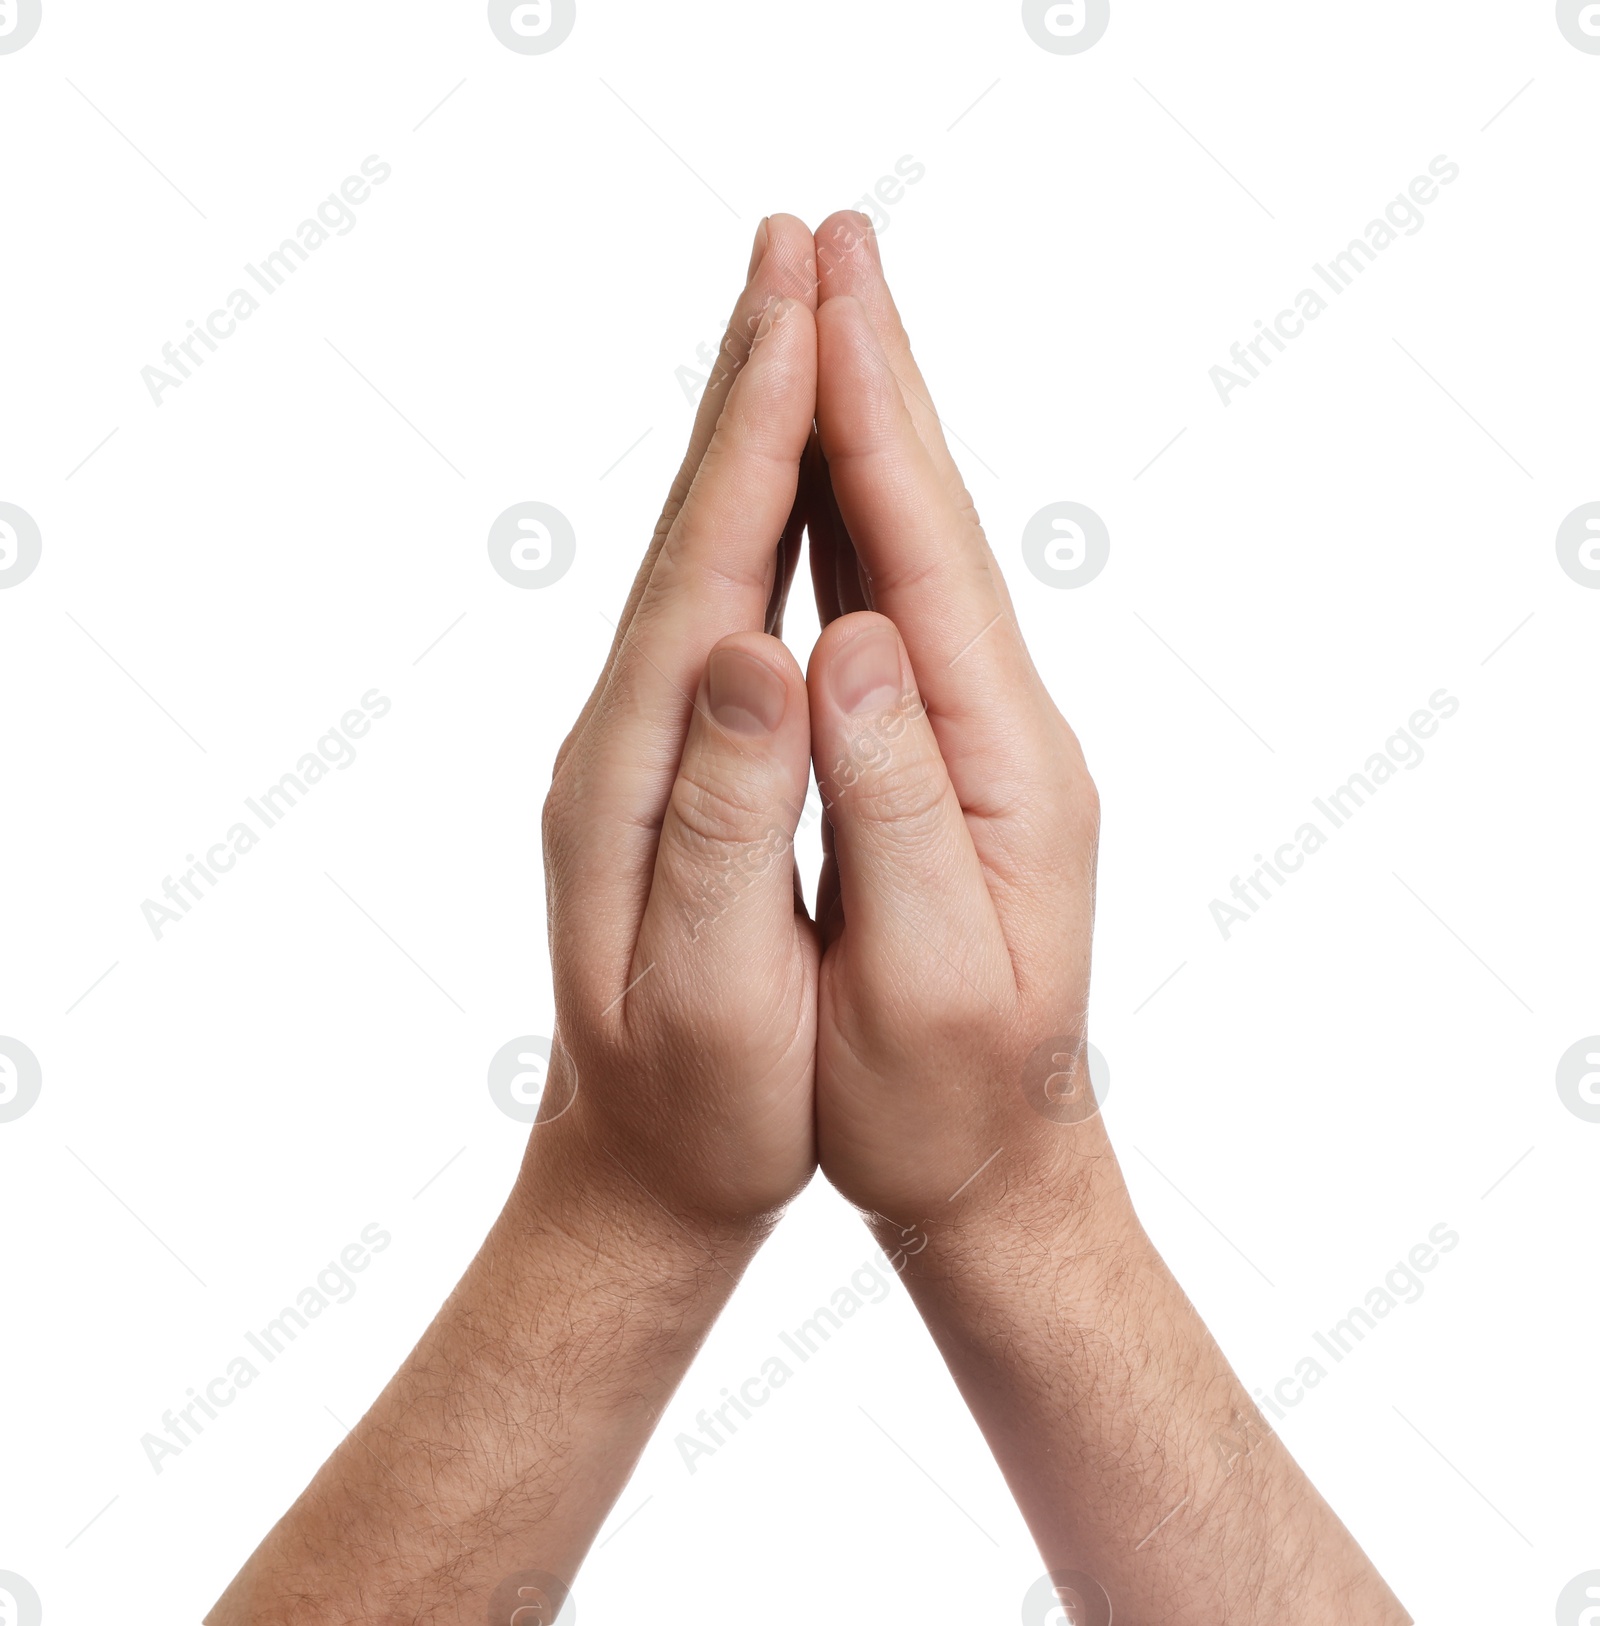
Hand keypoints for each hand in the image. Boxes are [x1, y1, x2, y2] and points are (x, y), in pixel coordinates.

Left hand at [206, 216, 826, 1622]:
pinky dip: (754, 520)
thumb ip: (720, 819)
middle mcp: (625, 730)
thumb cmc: (702, 1102)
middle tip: (796, 247)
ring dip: (749, 434)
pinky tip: (784, 483)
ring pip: (704, 554)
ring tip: (796, 325)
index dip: (759, 429)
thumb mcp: (708, 987)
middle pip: (695, 526)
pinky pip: (717, 606)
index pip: (706, 562)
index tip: (804, 299)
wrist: (640, 1167)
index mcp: (637, 767)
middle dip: (749, 384)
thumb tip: (761, 648)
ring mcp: (640, 742)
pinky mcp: (668, 763)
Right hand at [803, 211, 1105, 1236]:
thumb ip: (890, 808)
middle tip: (824, 244)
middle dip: (875, 379)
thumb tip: (838, 643)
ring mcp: (972, 740)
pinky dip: (851, 527)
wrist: (992, 1167)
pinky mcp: (936, 764)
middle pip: (929, 523)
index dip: (870, 422)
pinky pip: (888, 617)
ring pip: (907, 557)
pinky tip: (822, 482)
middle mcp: (999, 728)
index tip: (821, 295)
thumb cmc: (939, 1100)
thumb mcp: (926, 978)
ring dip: (864, 433)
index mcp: (999, 766)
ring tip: (822, 325)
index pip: (925, 560)